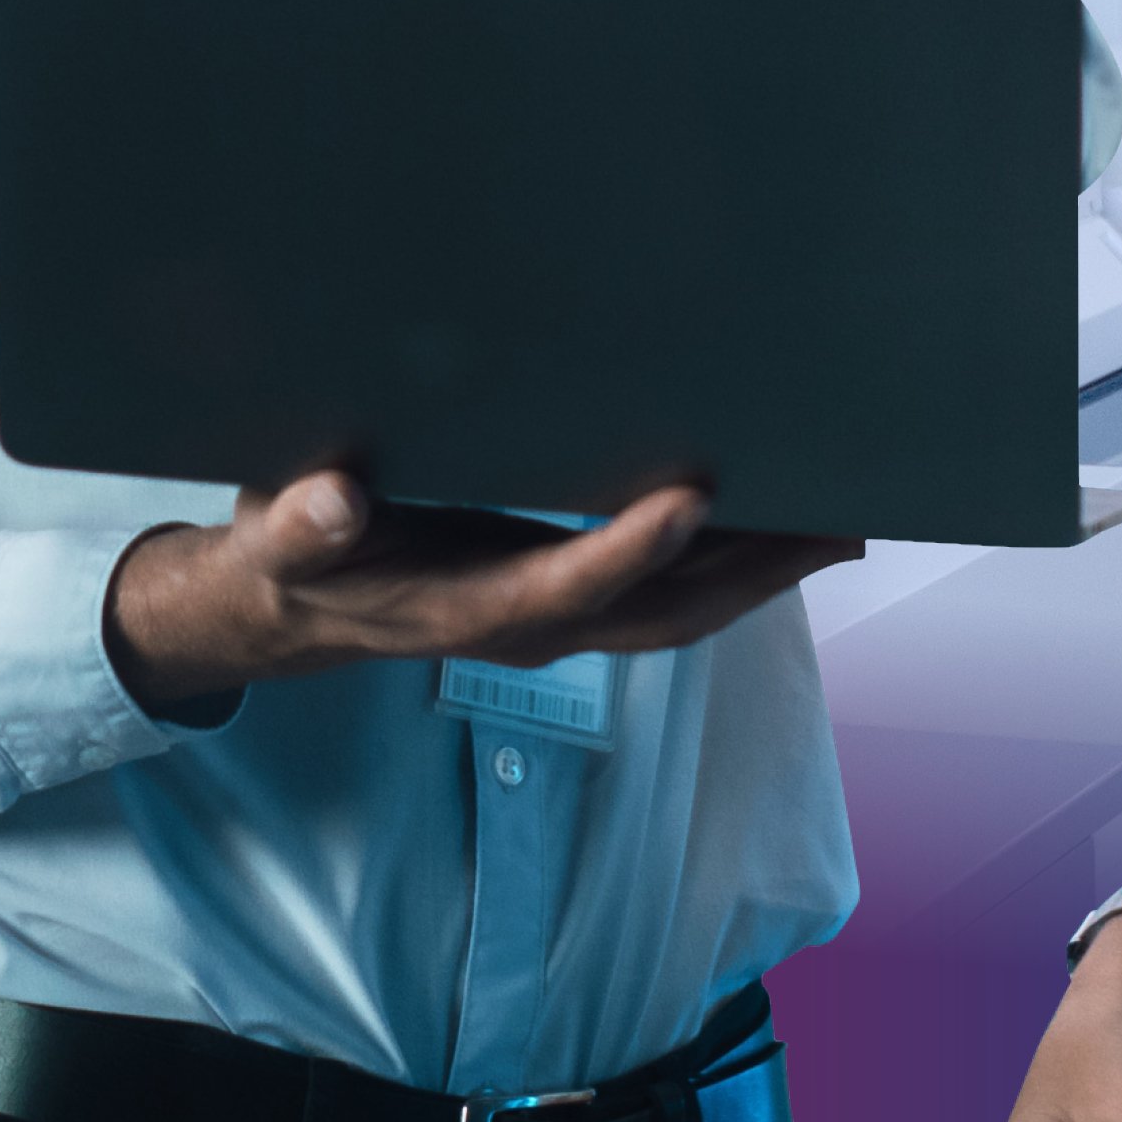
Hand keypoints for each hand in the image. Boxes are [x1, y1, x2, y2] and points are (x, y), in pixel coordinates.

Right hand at [101, 471, 863, 709]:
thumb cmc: (286, 559)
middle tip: (838, 518)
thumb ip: (303, 521)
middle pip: (662, 613)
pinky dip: (731, 568)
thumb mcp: (277, 536)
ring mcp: (554, 619)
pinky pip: (665, 597)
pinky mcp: (563, 600)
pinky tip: (777, 523)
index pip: (565, 584)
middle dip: (753, 574)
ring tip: (843, 520)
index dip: (628, 551)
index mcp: (465, 606)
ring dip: (764, 576)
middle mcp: (527, 623)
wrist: (280, 609)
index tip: (691, 499)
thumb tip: (331, 498)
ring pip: (680, 612)